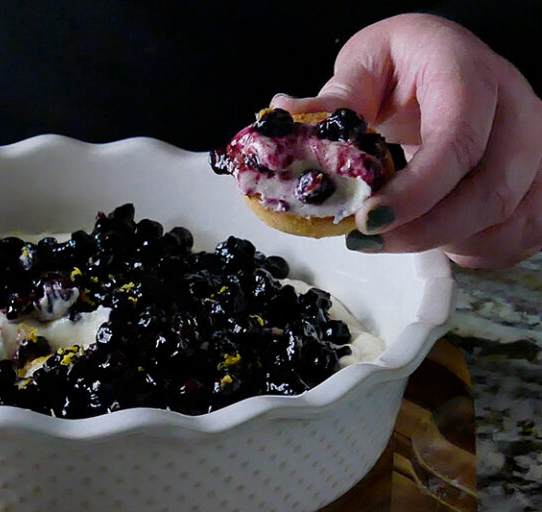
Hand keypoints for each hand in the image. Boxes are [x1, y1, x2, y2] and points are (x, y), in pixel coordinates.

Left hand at [271, 13, 541, 268]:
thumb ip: (336, 99)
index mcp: (467, 73)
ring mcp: (535, 146)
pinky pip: (521, 232)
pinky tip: (435, 237)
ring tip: (396, 236)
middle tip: (368, 241)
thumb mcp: (364, 66)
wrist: (444, 64)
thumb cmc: (402, 65)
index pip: (457, 138)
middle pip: (490, 190)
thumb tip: (286, 115)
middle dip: (426, 229)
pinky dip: (475, 248)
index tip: (368, 219)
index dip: (417, 189)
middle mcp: (515, 108)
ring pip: (509, 218)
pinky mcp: (537, 177)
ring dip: (449, 242)